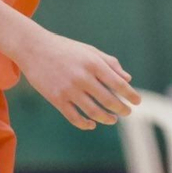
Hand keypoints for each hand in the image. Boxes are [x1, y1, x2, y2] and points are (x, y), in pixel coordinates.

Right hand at [14, 29, 139, 129]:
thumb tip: (127, 79)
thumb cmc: (65, 48)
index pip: (118, 84)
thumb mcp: (90, 51)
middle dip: (121, 109)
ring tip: (113, 119)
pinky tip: (92, 124)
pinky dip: (85, 124)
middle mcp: (82, 77)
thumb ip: (110, 63)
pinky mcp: (56, 99)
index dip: (130, 95)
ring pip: (93, 111)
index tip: (137, 102)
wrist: (34, 48)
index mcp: (93, 63)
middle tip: (127, 112)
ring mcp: (69, 89)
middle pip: (108, 100)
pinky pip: (74, 117)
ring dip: (106, 118)